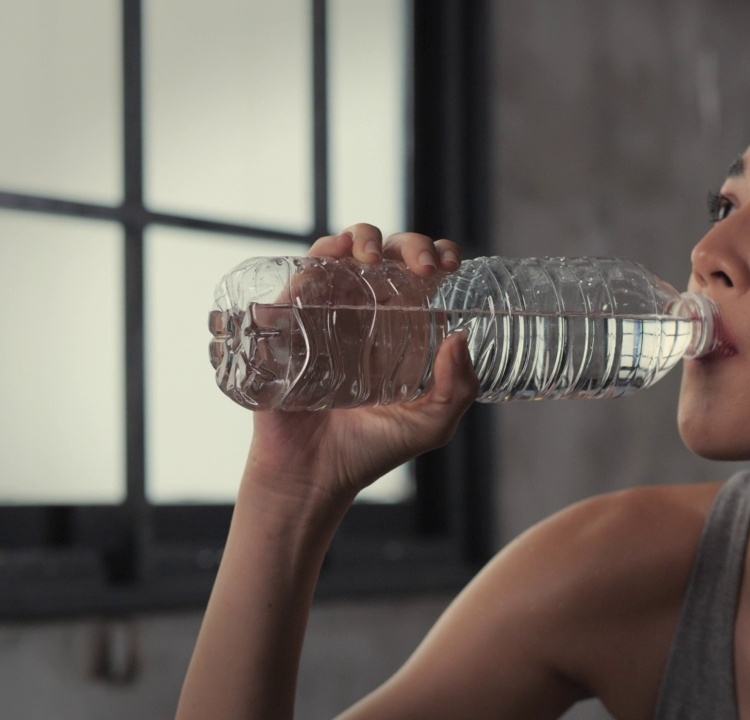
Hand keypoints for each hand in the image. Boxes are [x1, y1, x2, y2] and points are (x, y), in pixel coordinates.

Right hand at [240, 223, 477, 512]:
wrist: (313, 477)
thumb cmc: (371, 451)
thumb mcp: (431, 424)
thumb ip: (458, 389)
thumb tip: (460, 336)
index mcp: (401, 328)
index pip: (422, 276)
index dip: (439, 255)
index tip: (452, 264)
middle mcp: (365, 314)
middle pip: (387, 255)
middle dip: (409, 244)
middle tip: (423, 266)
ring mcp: (325, 315)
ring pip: (341, 253)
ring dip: (360, 237)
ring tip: (373, 257)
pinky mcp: (289, 323)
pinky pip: (298, 276)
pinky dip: (315, 259)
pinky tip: (333, 262)